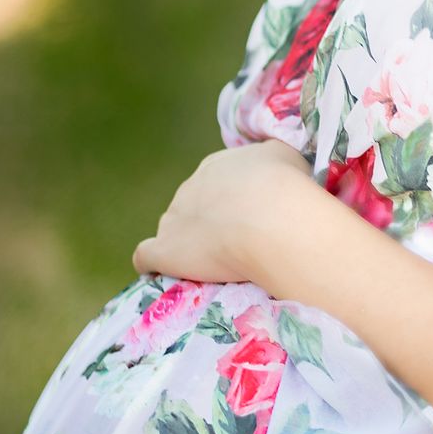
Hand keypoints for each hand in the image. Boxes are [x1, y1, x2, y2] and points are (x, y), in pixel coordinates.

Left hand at [132, 138, 313, 285]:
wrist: (272, 217)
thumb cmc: (286, 187)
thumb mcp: (287, 158)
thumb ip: (271, 161)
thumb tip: (272, 168)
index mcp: (216, 167)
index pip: (214, 185)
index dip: (229, 205)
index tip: (248, 221)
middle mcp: (189, 188)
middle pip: (192, 208)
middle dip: (209, 225)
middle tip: (237, 246)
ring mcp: (172, 219)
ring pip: (171, 231)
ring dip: (184, 245)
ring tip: (209, 267)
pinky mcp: (164, 250)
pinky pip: (146, 257)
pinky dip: (153, 265)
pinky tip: (163, 275)